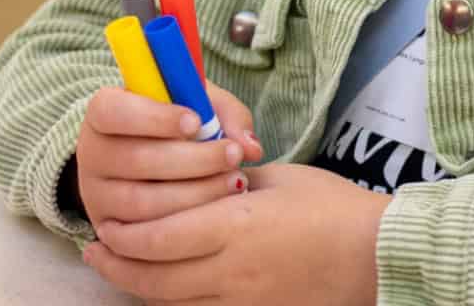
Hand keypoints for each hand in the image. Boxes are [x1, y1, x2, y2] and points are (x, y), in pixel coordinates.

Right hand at [75, 85, 266, 226]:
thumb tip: (250, 147)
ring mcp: (96, 195)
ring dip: (196, 194)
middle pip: (136, 160)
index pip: (114, 112)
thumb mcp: (196, 104)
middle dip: (193, 160)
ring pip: (142, 202)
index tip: (196, 122)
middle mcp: (90, 153)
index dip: (155, 118)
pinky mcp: (110, 230)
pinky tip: (216, 210)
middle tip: (233, 155)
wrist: (147, 157)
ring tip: (234, 181)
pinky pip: (146, 235)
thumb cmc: (175, 124)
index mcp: (102, 112)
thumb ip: (224, 114)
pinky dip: (186, 224)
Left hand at [83, 163, 390, 305]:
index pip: (160, 237)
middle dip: (119, 265)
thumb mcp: (278, 180)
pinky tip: (165, 290)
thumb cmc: (333, 207)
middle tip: (96, 250)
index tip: (106, 225)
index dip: (125, 236)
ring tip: (119, 270)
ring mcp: (244, 301)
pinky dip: (175, 303)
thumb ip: (232, 185)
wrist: (377, 253)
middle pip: (156, 278)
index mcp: (236, 225)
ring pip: (172, 303)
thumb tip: (202, 185)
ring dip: (139, 287)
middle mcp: (232, 270)